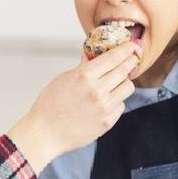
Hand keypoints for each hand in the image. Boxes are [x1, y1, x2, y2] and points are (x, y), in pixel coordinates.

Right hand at [8, 43, 138, 172]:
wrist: (45, 133)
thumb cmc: (49, 105)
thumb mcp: (63, 79)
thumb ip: (82, 67)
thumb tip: (94, 55)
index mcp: (85, 76)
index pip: (114, 57)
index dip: (126, 49)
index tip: (132, 46)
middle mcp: (97, 90)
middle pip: (125, 70)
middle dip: (130, 62)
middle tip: (132, 59)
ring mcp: (104, 107)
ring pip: (127, 87)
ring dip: (123, 82)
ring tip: (115, 83)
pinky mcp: (107, 122)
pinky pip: (121, 105)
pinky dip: (116, 101)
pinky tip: (105, 102)